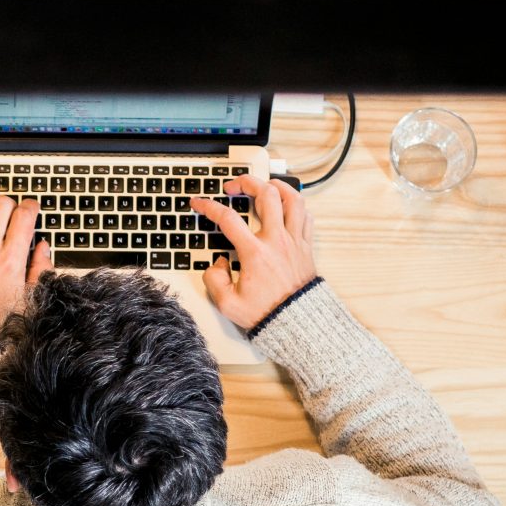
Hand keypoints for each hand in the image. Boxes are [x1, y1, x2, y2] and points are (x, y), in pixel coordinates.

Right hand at [188, 176, 317, 332]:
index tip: (200, 203)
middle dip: (247, 182)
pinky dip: (295, 205)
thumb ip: (214, 280)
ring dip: (277, 186)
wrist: (296, 323)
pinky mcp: (306, 246)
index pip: (228, 219)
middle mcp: (277, 241)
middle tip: (235, 185)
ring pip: (292, 199)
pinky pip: (305, 216)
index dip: (209, 207)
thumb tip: (217, 264)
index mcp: (255, 253)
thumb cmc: (266, 313)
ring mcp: (294, 241)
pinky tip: (286, 206)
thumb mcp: (228, 304)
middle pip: (266, 195)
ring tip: (265, 184)